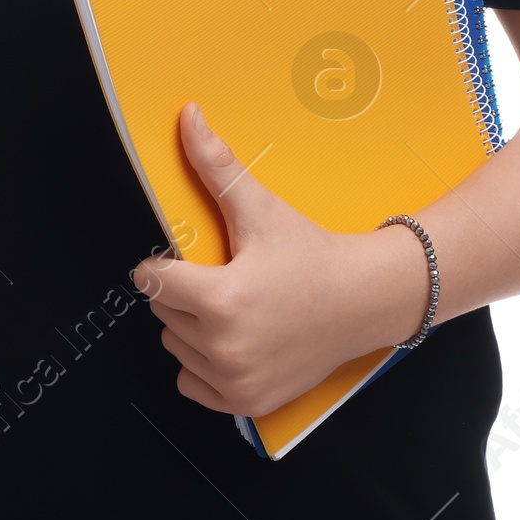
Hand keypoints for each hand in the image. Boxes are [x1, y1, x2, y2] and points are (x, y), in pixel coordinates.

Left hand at [129, 101, 424, 418]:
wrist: (366, 300)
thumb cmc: (314, 255)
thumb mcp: (260, 209)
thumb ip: (216, 165)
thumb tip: (188, 117)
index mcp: (222, 301)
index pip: (153, 282)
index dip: (166, 263)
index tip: (188, 257)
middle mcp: (225, 348)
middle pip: (164, 314)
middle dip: (183, 292)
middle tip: (223, 275)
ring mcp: (237, 381)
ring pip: (176, 347)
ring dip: (192, 328)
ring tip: (233, 305)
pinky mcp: (248, 402)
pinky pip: (192, 385)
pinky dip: (203, 366)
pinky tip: (234, 338)